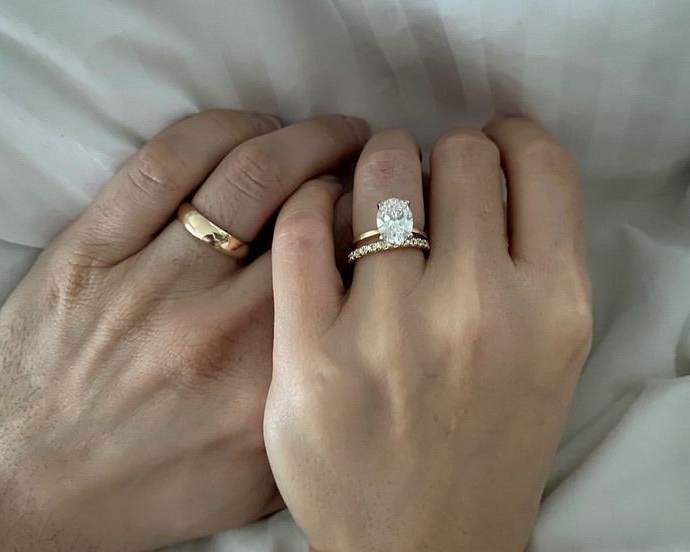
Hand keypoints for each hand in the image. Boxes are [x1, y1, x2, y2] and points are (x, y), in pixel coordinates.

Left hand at [0, 110, 368, 550]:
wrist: (30, 497)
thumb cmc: (150, 491)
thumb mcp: (260, 482)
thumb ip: (319, 410)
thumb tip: (364, 327)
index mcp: (268, 385)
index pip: (350, 271)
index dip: (382, 225)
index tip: (388, 214)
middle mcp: (218, 328)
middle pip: (312, 214)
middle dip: (358, 174)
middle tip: (372, 164)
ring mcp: (150, 283)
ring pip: (249, 174)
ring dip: (305, 138)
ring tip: (329, 134)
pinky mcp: (89, 253)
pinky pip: (164, 164)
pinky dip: (221, 129)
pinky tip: (251, 130)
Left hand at [264, 117, 592, 551]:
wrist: (420, 546)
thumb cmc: (483, 450)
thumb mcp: (544, 357)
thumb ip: (529, 264)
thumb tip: (483, 174)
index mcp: (554, 308)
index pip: (542, 167)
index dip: (509, 137)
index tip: (487, 143)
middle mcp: (481, 310)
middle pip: (458, 157)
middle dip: (436, 155)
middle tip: (416, 181)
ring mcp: (391, 331)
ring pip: (380, 174)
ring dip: (372, 167)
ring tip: (363, 192)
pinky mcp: (311, 354)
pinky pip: (302, 224)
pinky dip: (308, 202)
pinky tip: (314, 216)